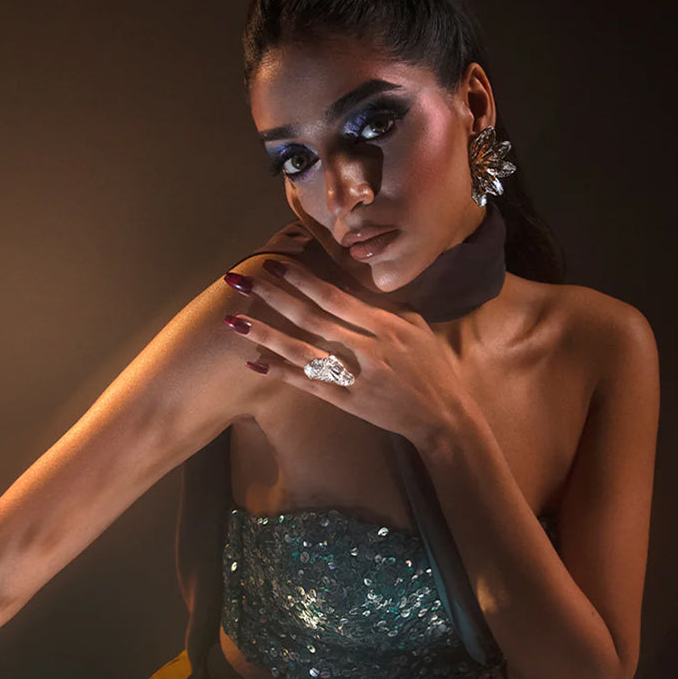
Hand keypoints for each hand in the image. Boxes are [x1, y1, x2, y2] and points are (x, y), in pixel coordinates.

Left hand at [222, 259, 471, 443]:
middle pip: (313, 319)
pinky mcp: (350, 402)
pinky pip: (310, 385)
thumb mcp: (415, 327)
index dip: (302, 279)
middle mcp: (371, 349)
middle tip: (240, 280)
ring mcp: (359, 377)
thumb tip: (345, 281)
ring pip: (304, 353)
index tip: (274, 263)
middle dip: (273, 296)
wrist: (442, 416)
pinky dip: (282, 373)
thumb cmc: (429, 366)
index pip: (337, 296)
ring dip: (267, 335)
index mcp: (388, 324)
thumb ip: (382, 306)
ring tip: (234, 320)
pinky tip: (255, 363)